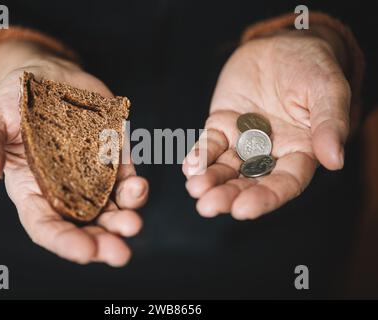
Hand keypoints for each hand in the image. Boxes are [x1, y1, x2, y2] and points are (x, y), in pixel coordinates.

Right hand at [0, 49, 147, 266]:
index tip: (85, 251)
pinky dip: (135, 187)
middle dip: (103, 241)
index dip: (64, 241)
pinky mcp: (113, 156)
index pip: (46, 225)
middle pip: (85, 224)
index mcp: (32, 189)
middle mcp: (65, 188)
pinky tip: (138, 186)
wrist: (47, 76)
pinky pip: (126, 177)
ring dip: (124, 218)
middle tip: (119, 252)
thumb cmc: (13, 102)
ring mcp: (92, 173)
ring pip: (111, 206)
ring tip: (133, 223)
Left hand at [183, 30, 350, 219]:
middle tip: (207, 206)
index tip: (244, 210)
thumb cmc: (311, 67)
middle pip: (249, 181)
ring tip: (195, 188)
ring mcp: (243, 141)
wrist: (280, 45)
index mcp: (300, 151)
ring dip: (209, 179)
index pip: (284, 182)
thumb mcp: (327, 90)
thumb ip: (330, 124)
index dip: (265, 197)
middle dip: (229, 195)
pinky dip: (199, 155)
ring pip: (226, 167)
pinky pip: (210, 144)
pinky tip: (190, 165)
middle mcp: (270, 153)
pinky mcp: (222, 126)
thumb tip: (335, 161)